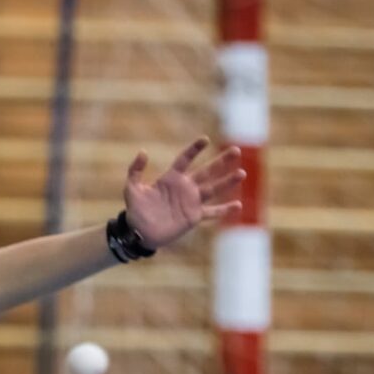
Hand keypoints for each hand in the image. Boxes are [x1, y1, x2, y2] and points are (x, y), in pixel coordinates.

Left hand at [122, 138, 243, 248]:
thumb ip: (135, 170)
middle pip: (206, 171)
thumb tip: (143, 152)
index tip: (205, 140)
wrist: (140, 233)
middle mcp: (185, 188)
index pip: (185, 159)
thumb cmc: (135, 210)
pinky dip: (224, 210)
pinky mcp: (194, 217)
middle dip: (221, 162)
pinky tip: (238, 205)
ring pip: (213, 189)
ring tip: (241, 173)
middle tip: (235, 150)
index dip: (194, 149)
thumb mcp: (131, 188)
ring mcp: (191, 202)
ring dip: (227, 182)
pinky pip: (212, 212)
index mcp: (171, 178)